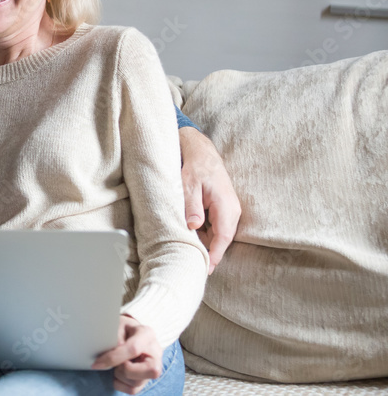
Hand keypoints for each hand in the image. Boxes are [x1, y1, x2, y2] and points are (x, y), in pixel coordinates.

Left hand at [91, 315, 161, 394]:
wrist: (129, 332)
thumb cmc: (122, 328)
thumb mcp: (116, 325)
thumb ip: (114, 337)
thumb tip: (108, 354)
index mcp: (147, 334)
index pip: (134, 349)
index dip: (113, 357)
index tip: (97, 363)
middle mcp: (155, 353)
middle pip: (151, 371)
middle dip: (127, 370)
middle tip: (117, 362)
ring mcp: (153, 368)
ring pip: (137, 383)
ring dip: (119, 375)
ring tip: (116, 364)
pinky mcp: (146, 380)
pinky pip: (133, 390)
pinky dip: (120, 383)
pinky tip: (117, 372)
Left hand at [178, 127, 240, 273]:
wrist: (201, 151)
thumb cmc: (196, 165)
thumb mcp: (190, 183)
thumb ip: (192, 205)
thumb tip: (193, 225)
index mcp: (227, 206)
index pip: (223, 238)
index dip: (214, 255)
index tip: (205, 269)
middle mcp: (231, 211)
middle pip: (220, 240)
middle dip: (208, 254)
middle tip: (191, 266)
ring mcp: (227, 211)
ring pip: (216, 235)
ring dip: (204, 243)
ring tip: (188, 255)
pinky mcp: (220, 210)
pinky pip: (213, 228)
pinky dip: (202, 234)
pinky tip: (189, 237)